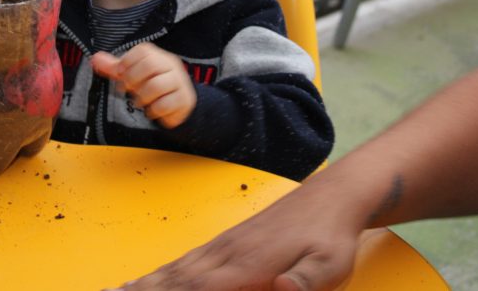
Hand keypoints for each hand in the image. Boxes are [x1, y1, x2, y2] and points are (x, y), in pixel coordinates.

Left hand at [91, 42, 195, 128]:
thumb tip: (95, 58)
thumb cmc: (152, 85)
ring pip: (157, 85)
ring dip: (143, 97)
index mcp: (158, 56)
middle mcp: (171, 65)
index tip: (121, 75)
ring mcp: (179, 82)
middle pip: (150, 64)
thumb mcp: (133, 75)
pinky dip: (154, 110)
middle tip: (129, 89)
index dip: (127, 63)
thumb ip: (114, 68)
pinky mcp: (184, 99)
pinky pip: (166, 104)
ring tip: (140, 102)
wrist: (178, 103)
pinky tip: (153, 110)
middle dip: (133, 79)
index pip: (143, 50)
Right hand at [112, 170, 359, 290]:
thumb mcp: (329, 266)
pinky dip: (161, 272)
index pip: (198, 289)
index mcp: (248, 266)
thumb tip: (283, 288)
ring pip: (175, 269)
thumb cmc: (332, 237)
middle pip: (175, 280)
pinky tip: (149, 278)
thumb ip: (305, 283)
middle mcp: (227, 254)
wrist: (333, 196)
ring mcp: (225, 246)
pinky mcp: (228, 242)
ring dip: (144, 284)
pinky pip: (186, 260)